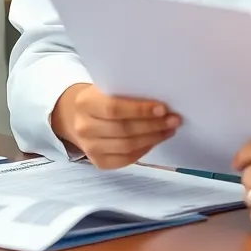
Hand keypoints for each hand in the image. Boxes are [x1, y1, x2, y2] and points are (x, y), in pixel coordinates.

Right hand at [51, 83, 180, 169]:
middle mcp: (83, 127)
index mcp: (85, 103)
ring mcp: (89, 147)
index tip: (163, 108)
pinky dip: (144, 150)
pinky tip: (155, 140)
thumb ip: (127, 92)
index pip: (114, 109)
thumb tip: (160, 100)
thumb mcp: (107, 88)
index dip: (140, 110)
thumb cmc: (101, 98)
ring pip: (127, 146)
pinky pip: (125, 159)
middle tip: (174, 119)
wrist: (77, 116)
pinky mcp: (98, 162)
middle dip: (153, 125)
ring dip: (153, 138)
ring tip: (169, 130)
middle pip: (123, 130)